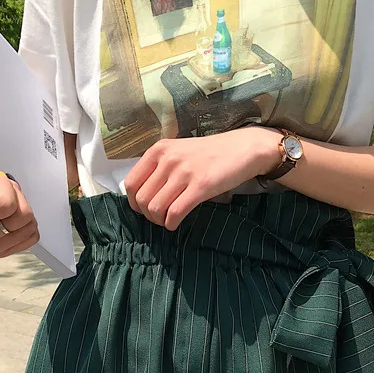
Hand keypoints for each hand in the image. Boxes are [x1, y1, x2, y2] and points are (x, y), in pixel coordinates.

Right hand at [0, 167, 38, 257]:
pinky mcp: (6, 252)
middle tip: (6, 189)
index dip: (7, 187)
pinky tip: (13, 215)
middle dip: (18, 196)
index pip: (5, 205)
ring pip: (29, 227)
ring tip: (9, 201)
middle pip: (21, 217)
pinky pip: (32, 237)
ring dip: (24, 208)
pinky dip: (28, 223)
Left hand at [124, 126, 280, 229]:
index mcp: (158, 150)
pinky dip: (171, 224)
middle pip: (141, 199)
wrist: (243, 148)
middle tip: (158, 217)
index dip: (133, 202)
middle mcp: (168, 159)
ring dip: (159, 220)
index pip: (130, 183)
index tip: (144, 209)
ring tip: (167, 220)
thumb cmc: (209, 154)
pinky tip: (175, 223)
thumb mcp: (178, 151)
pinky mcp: (201, 186)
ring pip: (155, 208)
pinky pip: (175, 212)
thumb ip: (158, 167)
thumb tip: (141, 195)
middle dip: (147, 215)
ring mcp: (184, 172)